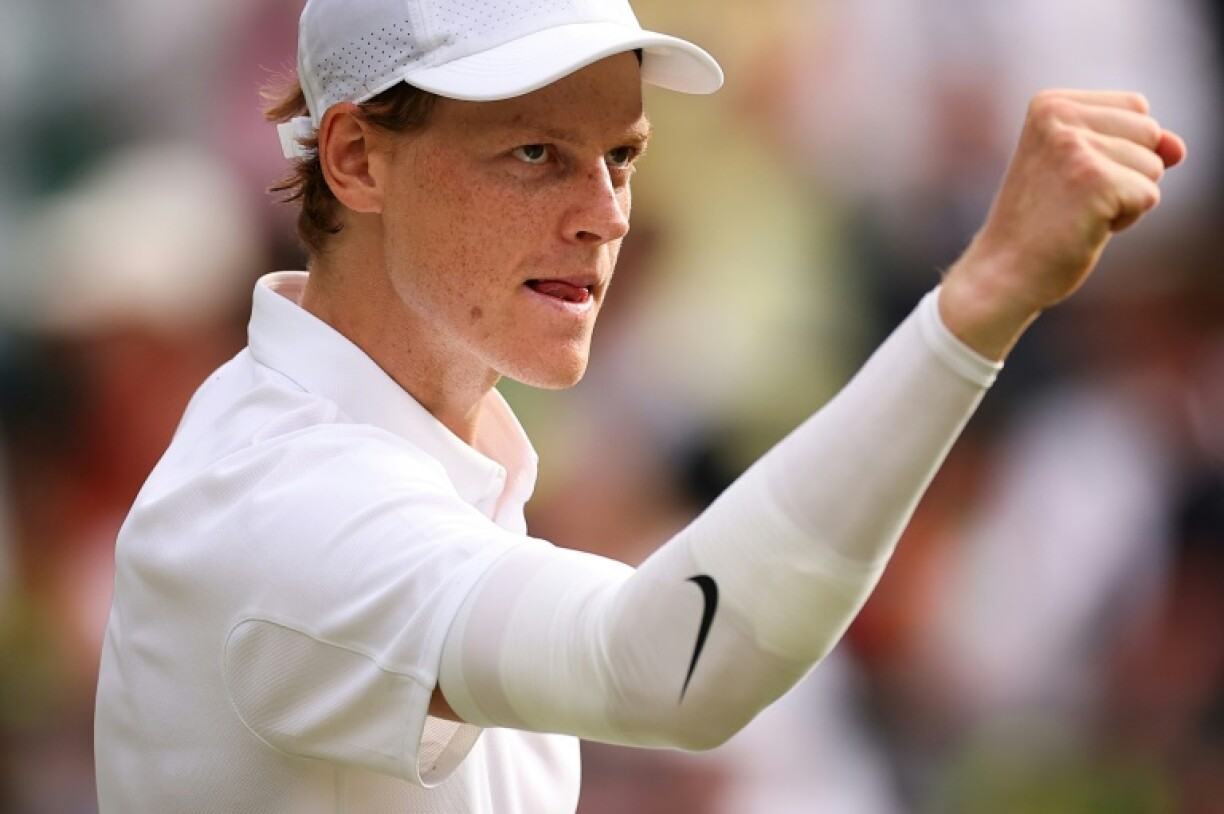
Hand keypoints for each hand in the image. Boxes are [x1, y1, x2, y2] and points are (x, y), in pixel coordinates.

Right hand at [939, 89, 1185, 359]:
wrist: (1003, 272)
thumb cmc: (1041, 223)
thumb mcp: (1084, 170)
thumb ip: (1133, 145)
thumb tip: (1178, 147)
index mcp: (1049, 104)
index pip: (1135, 107)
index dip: (1118, 149)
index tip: (1069, 176)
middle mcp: (1059, 117)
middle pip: (1149, 131)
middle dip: (1127, 171)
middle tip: (1073, 198)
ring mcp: (1076, 147)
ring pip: (1153, 165)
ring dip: (1125, 197)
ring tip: (1076, 213)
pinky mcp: (1095, 180)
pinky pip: (1149, 195)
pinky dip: (1125, 220)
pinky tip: (1084, 227)